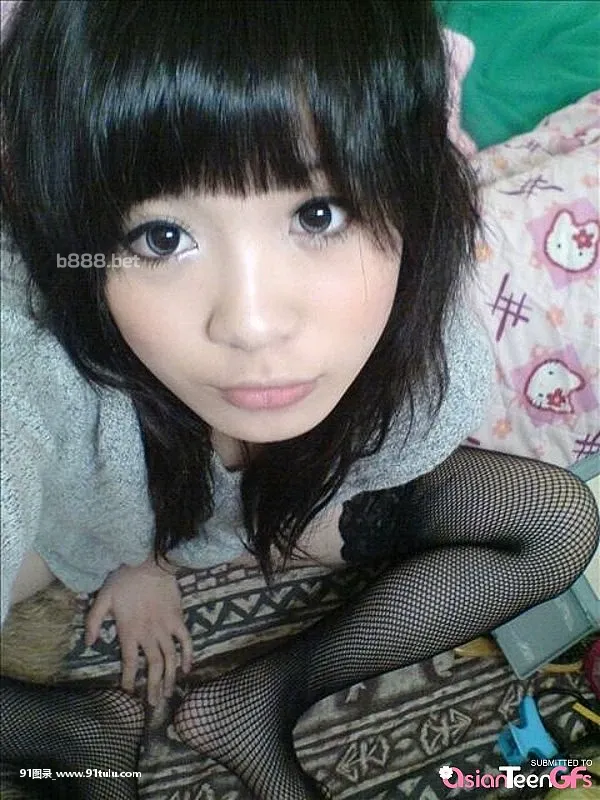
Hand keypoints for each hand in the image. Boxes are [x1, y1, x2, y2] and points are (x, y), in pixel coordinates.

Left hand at [85, 556, 192, 705]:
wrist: (149, 562)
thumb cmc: (124, 579)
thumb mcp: (103, 598)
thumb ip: (94, 621)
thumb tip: (91, 644)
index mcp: (129, 631)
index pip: (130, 662)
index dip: (130, 679)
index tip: (130, 692)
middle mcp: (149, 634)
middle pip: (153, 666)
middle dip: (154, 687)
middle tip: (155, 704)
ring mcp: (165, 627)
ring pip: (170, 658)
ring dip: (170, 677)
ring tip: (170, 693)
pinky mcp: (178, 618)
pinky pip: (185, 640)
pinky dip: (188, 655)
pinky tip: (187, 668)